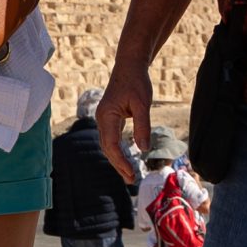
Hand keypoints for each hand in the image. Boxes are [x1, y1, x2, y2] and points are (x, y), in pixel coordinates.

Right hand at [97, 64, 151, 184]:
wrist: (129, 66)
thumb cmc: (136, 82)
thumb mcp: (143, 104)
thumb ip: (143, 126)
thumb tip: (144, 149)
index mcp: (107, 115)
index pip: (111, 144)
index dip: (120, 161)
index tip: (131, 173)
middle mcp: (102, 118)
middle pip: (107, 148)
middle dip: (118, 165)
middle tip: (131, 180)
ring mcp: (104, 118)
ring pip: (108, 144)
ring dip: (117, 160)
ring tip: (129, 175)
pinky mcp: (109, 118)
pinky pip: (111, 138)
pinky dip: (117, 151)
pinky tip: (125, 159)